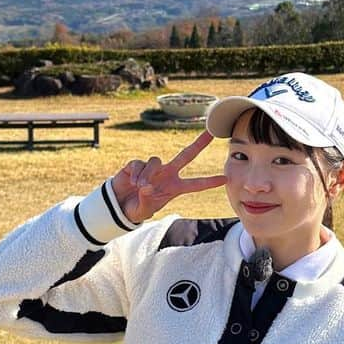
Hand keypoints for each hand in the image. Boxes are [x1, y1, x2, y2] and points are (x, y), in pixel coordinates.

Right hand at [111, 130, 226, 224]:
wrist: (119, 204)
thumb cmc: (136, 208)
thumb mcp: (144, 210)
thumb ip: (147, 200)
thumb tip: (147, 186)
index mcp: (174, 187)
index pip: (195, 184)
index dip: (209, 182)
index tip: (225, 179)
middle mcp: (167, 174)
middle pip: (186, 155)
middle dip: (199, 143)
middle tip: (211, 133)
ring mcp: (153, 167)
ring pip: (156, 161)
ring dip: (148, 175)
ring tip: (140, 187)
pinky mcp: (138, 164)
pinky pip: (140, 164)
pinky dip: (136, 173)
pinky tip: (132, 181)